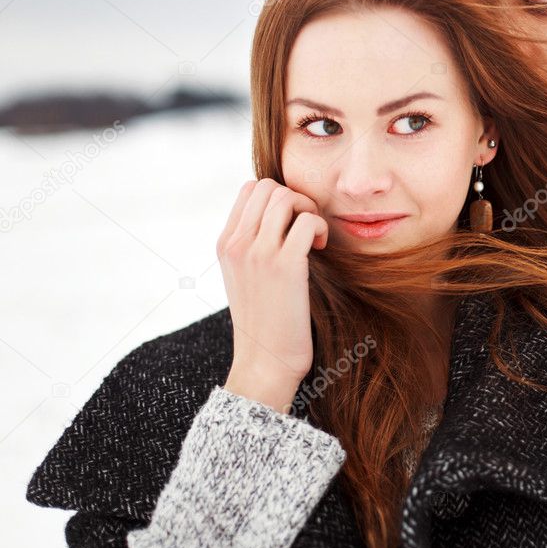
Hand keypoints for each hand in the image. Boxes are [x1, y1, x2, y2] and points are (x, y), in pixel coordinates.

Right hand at [216, 178, 328, 412]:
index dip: (278, 197)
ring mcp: (259, 254)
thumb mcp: (245, 277)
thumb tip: (279, 218)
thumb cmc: (265, 321)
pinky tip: (320, 249)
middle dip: (295, 198)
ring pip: (286, 197)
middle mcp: (237, 244)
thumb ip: (252, 246)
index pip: (249, 189)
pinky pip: (307, 221)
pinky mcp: (285, 266)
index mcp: (226, 244)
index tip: (291, 223)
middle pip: (267, 185)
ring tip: (314, 237)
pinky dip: (320, 227)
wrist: (265, 362)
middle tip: (306, 226)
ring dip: (309, 210)